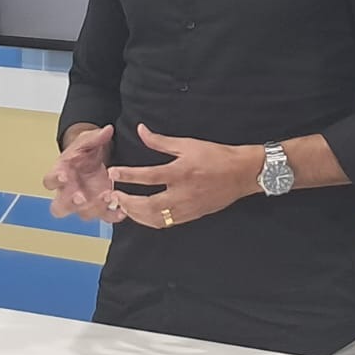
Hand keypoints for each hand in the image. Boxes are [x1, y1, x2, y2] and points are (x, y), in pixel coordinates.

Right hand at [43, 124, 125, 223]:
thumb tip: (107, 130)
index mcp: (60, 174)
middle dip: (70, 204)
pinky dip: (113, 215)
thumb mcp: (87, 141)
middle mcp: (68, 192)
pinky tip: (121, 210)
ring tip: (107, 195)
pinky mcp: (99, 207)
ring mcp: (83, 202)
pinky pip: (104, 216)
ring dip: (95, 207)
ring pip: (83, 214)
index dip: (54, 180)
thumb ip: (96, 137)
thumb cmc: (82, 153)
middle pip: (60, 207)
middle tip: (80, 197)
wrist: (91, 161)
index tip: (63, 176)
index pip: (49, 181)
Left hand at [102, 124, 261, 229]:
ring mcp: (187, 208)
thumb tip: (141, 130)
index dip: (127, 175)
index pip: (148, 176)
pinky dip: (150, 221)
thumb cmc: (216, 155)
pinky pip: (167, 223)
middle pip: (148, 204)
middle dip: (127, 202)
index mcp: (181, 172)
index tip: (112, 173)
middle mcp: (183, 193)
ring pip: (156, 218)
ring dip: (136, 214)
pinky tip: (141, 215)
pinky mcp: (192, 216)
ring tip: (123, 206)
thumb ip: (161, 141)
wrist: (242, 173)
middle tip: (113, 196)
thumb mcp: (188, 144)